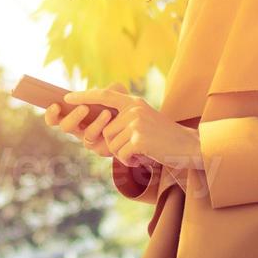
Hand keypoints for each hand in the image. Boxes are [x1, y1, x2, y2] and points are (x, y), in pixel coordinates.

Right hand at [44, 82, 126, 157]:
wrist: (134, 124)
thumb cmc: (119, 107)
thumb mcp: (116, 94)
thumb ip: (110, 89)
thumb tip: (105, 88)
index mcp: (73, 115)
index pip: (55, 118)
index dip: (51, 114)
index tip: (55, 105)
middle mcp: (78, 129)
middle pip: (65, 127)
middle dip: (73, 117)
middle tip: (84, 107)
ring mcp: (88, 140)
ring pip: (83, 136)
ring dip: (95, 124)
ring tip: (106, 112)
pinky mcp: (99, 148)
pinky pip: (99, 140)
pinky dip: (103, 127)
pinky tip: (110, 117)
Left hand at [65, 86, 204, 170]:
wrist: (190, 146)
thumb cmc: (166, 138)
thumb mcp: (146, 120)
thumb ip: (127, 118)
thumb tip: (104, 126)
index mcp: (134, 102)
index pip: (104, 96)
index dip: (84, 96)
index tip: (66, 98)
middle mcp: (134, 109)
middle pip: (106, 132)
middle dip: (117, 145)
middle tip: (137, 147)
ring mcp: (136, 123)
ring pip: (112, 145)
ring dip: (125, 154)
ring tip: (143, 150)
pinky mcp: (138, 138)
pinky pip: (121, 155)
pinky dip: (130, 160)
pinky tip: (145, 156)